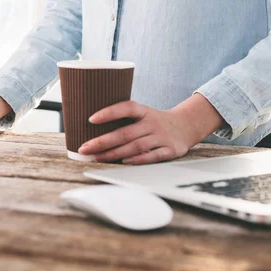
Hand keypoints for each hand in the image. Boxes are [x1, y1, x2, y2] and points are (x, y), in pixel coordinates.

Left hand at [78, 94, 223, 164]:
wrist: (186, 126)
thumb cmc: (153, 122)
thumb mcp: (143, 114)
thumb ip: (124, 119)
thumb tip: (91, 128)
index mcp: (144, 111)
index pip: (126, 108)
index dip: (109, 113)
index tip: (90, 119)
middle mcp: (153, 122)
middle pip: (125, 133)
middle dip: (102, 141)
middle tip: (84, 147)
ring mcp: (162, 137)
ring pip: (135, 146)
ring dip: (114, 153)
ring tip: (97, 157)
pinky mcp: (170, 150)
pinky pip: (152, 156)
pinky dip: (137, 160)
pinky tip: (123, 162)